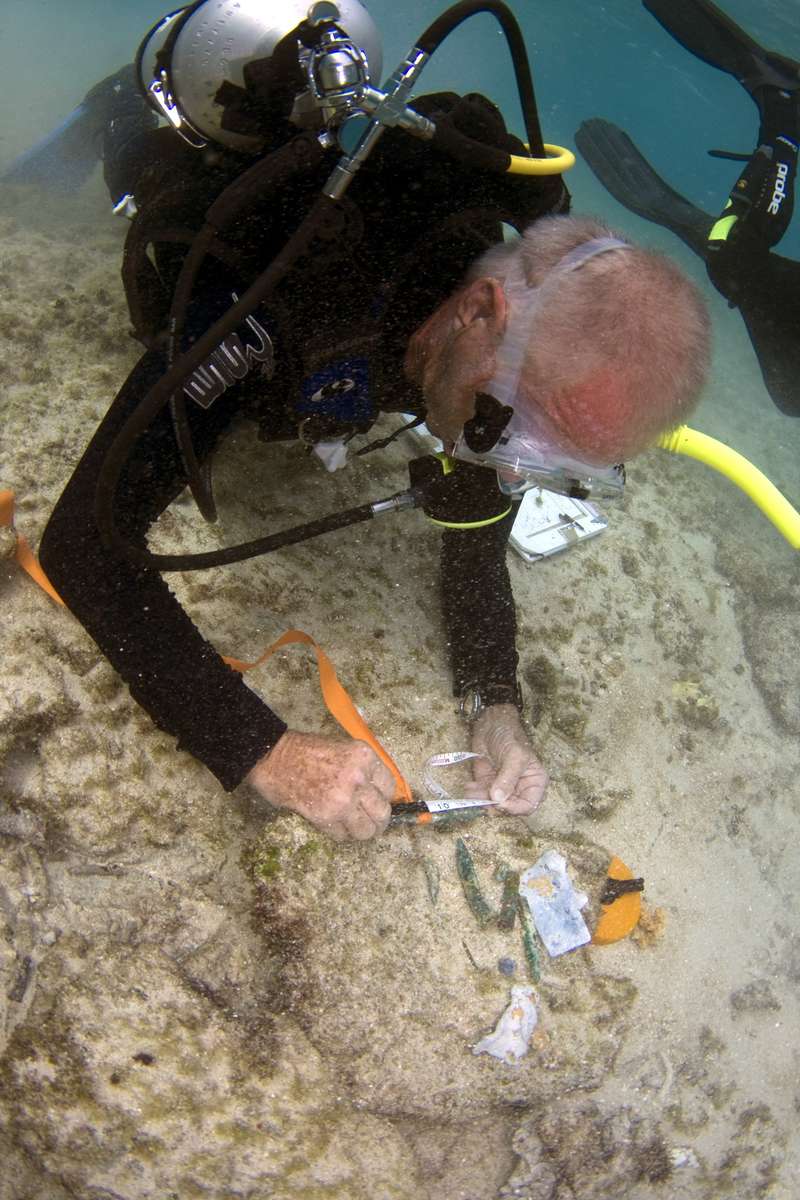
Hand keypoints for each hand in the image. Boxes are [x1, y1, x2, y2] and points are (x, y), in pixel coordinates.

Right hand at [246, 730, 393, 840]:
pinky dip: (341, 835)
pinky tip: (335, 826)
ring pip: (366, 830)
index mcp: (364, 757)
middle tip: (371, 821)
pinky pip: (343, 835)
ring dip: (362, 832)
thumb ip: (363, 769)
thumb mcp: (343, 748)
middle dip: (378, 820)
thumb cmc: (306, 751)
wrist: (275, 758)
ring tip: (355, 828)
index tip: (377, 801)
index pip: (389, 787)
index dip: (383, 797)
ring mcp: (343, 800)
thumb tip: (378, 793)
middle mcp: (358, 779)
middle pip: (382, 812)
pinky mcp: (326, 816)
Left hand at [469, 704, 547, 814]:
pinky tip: (469, 786)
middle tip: (482, 800)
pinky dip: (473, 795)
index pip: (528, 805)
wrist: (490, 723)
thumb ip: (508, 777)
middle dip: (494, 806)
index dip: (515, 809)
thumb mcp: (514, 755)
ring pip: (492, 805)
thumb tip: (498, 799)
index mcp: (534, 782)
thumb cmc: (510, 736)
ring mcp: (502, 788)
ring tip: (472, 790)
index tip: (499, 804)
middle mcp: (519, 788)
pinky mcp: (486, 784)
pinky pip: (480, 796)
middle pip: (509, 808)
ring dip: (480, 801)